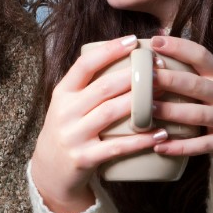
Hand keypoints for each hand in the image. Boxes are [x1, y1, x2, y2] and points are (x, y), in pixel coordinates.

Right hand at [31, 35, 164, 212]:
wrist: (49, 171)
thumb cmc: (68, 131)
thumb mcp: (68, 104)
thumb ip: (89, 85)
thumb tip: (126, 58)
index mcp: (62, 93)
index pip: (85, 64)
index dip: (109, 50)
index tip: (134, 40)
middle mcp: (65, 111)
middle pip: (103, 87)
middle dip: (133, 75)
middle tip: (158, 68)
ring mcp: (73, 135)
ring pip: (111, 113)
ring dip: (140, 102)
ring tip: (163, 94)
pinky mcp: (84, 158)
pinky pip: (117, 147)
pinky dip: (141, 140)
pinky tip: (160, 134)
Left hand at [149, 36, 212, 160]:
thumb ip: (194, 66)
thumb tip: (158, 42)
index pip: (200, 55)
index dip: (178, 47)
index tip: (155, 41)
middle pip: (195, 85)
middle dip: (169, 80)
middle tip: (144, 77)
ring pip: (196, 115)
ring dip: (170, 112)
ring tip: (145, 110)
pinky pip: (200, 145)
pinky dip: (179, 146)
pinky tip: (158, 146)